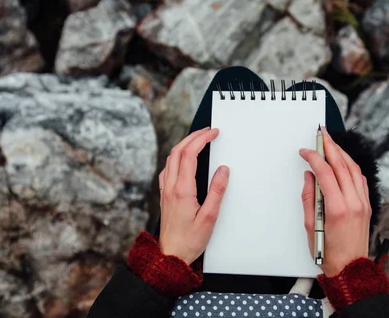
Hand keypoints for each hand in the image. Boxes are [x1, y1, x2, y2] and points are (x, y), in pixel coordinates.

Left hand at [158, 127, 229, 264]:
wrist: (170, 256)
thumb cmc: (190, 240)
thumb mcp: (210, 217)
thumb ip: (217, 191)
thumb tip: (223, 170)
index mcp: (182, 189)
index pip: (190, 154)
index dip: (202, 139)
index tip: (213, 133)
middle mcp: (171, 186)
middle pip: (178, 151)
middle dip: (193, 136)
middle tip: (207, 131)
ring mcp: (165, 190)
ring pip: (171, 158)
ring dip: (184, 144)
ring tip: (198, 140)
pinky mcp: (164, 196)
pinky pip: (167, 168)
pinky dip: (176, 157)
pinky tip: (183, 160)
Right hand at [299, 127, 370, 276]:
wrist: (350, 268)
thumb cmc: (328, 252)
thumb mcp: (310, 225)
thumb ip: (309, 197)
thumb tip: (309, 176)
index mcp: (338, 208)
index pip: (326, 173)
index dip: (314, 157)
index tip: (305, 151)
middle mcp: (354, 202)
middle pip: (342, 165)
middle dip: (330, 146)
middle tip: (321, 133)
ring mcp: (363, 203)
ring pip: (354, 169)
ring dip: (342, 153)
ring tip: (331, 142)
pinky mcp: (367, 205)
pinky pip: (361, 179)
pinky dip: (351, 166)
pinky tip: (344, 161)